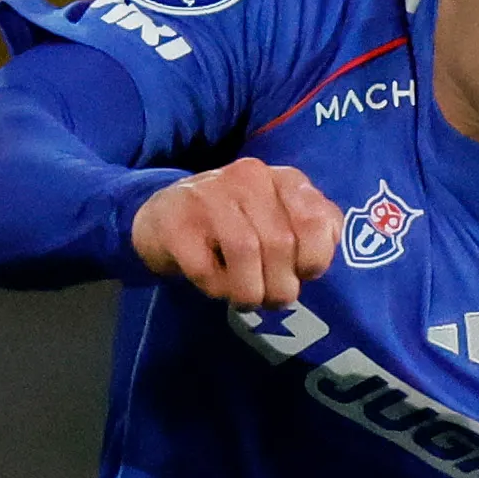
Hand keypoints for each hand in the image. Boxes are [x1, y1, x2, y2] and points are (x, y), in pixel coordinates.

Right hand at [130, 158, 339, 307]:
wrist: (162, 221)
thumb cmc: (234, 229)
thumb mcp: (280, 224)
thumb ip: (312, 233)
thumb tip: (316, 262)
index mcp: (282, 178)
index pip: (317, 219)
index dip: (315, 259)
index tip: (302, 274)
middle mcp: (248, 177)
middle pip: (281, 242)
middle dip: (280, 286)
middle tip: (271, 300)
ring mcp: (208, 194)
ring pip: (246, 251)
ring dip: (250, 290)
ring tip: (246, 300)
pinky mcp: (174, 221)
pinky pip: (205, 268)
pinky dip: (216, 288)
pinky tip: (215, 285)